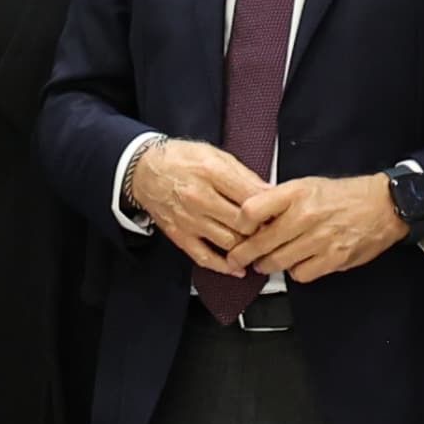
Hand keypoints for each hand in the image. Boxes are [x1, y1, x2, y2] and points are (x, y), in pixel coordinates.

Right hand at [126, 137, 271, 273]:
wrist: (143, 170)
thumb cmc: (180, 160)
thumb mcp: (216, 155)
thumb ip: (244, 175)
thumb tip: (270, 192)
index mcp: (212, 172)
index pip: (252, 199)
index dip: (271, 209)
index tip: (279, 212)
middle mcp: (199, 197)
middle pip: (243, 224)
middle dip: (262, 229)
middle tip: (272, 229)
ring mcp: (189, 220)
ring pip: (230, 243)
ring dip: (247, 247)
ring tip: (257, 244)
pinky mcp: (179, 236)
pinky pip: (205, 257)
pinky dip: (224, 267)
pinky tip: (237, 268)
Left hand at [232, 173, 404, 282]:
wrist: (383, 205)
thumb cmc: (342, 196)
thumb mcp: (306, 185)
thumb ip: (278, 200)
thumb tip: (250, 218)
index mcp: (296, 193)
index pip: (251, 211)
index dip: (240, 225)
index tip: (238, 232)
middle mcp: (305, 216)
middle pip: (260, 243)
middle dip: (244, 255)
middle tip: (238, 259)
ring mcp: (319, 239)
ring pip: (277, 262)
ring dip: (267, 266)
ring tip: (266, 262)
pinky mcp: (333, 258)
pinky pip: (300, 274)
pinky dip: (295, 272)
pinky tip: (297, 264)